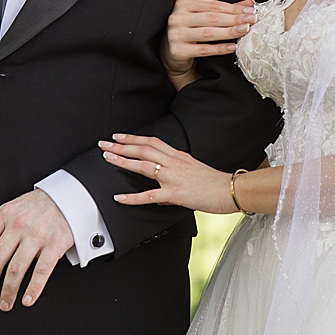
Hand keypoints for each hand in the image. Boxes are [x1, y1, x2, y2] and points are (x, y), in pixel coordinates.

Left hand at [0, 190, 72, 310]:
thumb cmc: (40, 205)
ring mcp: (37, 235)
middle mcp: (18, 225)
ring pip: (15, 270)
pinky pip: (41, 271)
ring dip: (8, 291)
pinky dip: (33, 289)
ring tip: (5, 303)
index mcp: (4, 215)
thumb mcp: (14, 208)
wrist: (70, 196)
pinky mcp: (55, 244)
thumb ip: (0, 227)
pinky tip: (27, 299)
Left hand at [100, 134, 234, 213]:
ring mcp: (173, 177)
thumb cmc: (215, 183)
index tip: (120, 136)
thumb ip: (175, 179)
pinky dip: (132, 198)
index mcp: (179, 156)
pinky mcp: (175, 193)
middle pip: (144, 148)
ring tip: (107, 158)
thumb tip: (159, 194)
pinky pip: (149, 196)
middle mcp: (174, 163)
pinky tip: (119, 198)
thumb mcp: (194, 173)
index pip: (152, 141)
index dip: (134, 138)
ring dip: (123, 161)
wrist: (230, 189)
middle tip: (104, 143)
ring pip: (143, 165)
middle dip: (122, 145)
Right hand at [161, 0, 256, 88]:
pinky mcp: (177, 51)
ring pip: (208, 33)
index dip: (234, 8)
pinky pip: (203, 50)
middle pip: (212, 18)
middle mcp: (177, 18)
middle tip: (252, 20)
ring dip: (229, 32)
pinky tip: (233, 47)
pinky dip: (219, 48)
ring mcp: (175, 34)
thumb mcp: (204, 17)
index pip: (213, 5)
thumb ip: (226, 10)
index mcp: (183, 4)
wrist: (171, 54)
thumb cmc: (190, 31)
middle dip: (235, 18)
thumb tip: (250, 3)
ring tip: (245, 30)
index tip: (251, 10)